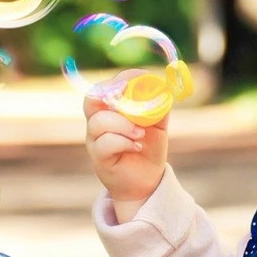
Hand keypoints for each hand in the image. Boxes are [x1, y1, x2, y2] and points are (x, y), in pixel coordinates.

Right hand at [84, 69, 168, 202]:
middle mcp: (98, 123)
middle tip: (130, 96)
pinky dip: (123, 142)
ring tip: (141, 133)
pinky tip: (136, 146)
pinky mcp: (99, 158)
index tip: (142, 76)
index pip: (105, 87)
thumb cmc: (148, 148)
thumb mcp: (158, 125)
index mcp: (110, 110)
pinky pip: (104, 143)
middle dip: (112, 94)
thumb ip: (159, 107)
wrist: (147, 180)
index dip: (120, 78)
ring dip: (123, 124)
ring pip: (99, 122)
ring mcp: (95, 141)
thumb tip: (165, 88)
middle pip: (92, 100)